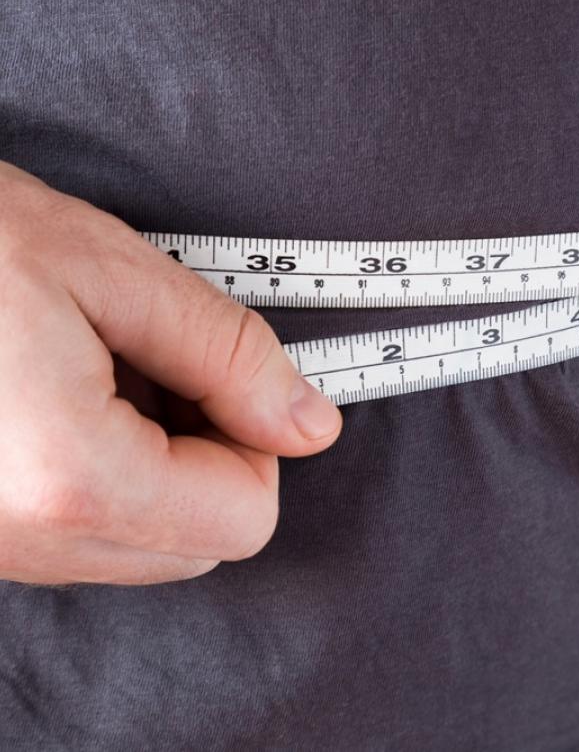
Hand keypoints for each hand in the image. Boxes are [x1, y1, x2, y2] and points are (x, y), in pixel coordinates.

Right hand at [0, 162, 341, 584]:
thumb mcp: (113, 271)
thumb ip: (229, 357)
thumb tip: (311, 424)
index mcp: (70, 483)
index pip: (244, 520)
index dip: (256, 438)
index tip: (221, 372)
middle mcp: (18, 542)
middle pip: (198, 546)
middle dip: (209, 454)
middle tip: (155, 359)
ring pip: (139, 545)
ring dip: (153, 463)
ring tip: (92, 367)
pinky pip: (75, 532)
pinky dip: (96, 473)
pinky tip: (54, 392)